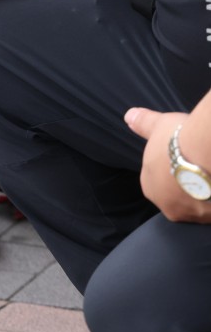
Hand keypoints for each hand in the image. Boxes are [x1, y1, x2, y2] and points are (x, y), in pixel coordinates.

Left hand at [126, 107, 210, 222]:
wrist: (209, 153)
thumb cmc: (179, 141)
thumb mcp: (158, 126)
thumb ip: (144, 124)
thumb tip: (129, 116)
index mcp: (151, 188)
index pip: (160, 183)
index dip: (173, 170)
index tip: (185, 159)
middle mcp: (169, 207)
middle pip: (180, 197)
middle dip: (190, 186)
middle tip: (202, 168)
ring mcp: (193, 216)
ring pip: (200, 206)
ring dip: (206, 195)